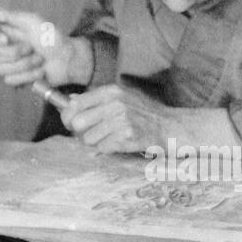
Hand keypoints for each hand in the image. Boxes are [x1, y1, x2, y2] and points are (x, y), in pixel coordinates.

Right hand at [0, 3, 90, 88]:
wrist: (68, 59)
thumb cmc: (52, 37)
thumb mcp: (31, 21)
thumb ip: (7, 15)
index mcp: (4, 33)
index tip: (4, 38)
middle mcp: (3, 49)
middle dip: (14, 52)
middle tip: (31, 47)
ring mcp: (9, 66)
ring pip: (0, 69)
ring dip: (24, 64)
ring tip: (39, 59)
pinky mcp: (16, 81)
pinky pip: (10, 81)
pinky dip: (28, 75)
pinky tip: (40, 71)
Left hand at [60, 85, 178, 153]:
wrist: (172, 126)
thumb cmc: (146, 114)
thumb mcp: (123, 98)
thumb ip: (97, 99)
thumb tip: (70, 102)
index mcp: (112, 92)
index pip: (75, 104)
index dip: (68, 116)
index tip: (71, 123)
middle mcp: (115, 104)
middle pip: (77, 123)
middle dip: (80, 132)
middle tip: (91, 135)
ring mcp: (122, 121)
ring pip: (88, 139)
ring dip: (96, 143)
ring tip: (110, 139)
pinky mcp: (128, 137)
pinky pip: (102, 148)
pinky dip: (107, 150)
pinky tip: (118, 144)